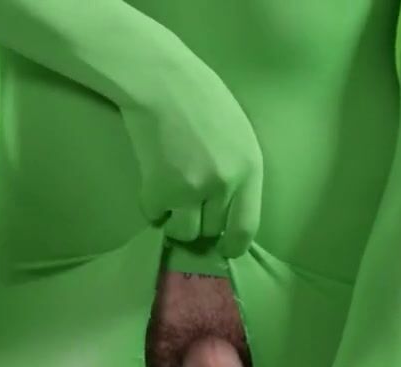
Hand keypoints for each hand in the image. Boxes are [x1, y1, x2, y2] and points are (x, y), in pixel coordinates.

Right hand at [122, 61, 262, 257]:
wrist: (162, 82)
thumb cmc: (200, 99)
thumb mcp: (237, 134)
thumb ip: (237, 170)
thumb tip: (225, 209)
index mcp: (250, 168)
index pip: (246, 226)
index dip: (232, 245)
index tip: (221, 249)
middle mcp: (225, 185)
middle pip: (210, 231)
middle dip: (197, 225)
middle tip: (185, 211)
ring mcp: (191, 190)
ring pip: (182, 231)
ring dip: (172, 222)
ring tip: (167, 201)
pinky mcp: (160, 191)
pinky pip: (153, 215)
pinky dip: (150, 206)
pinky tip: (151, 182)